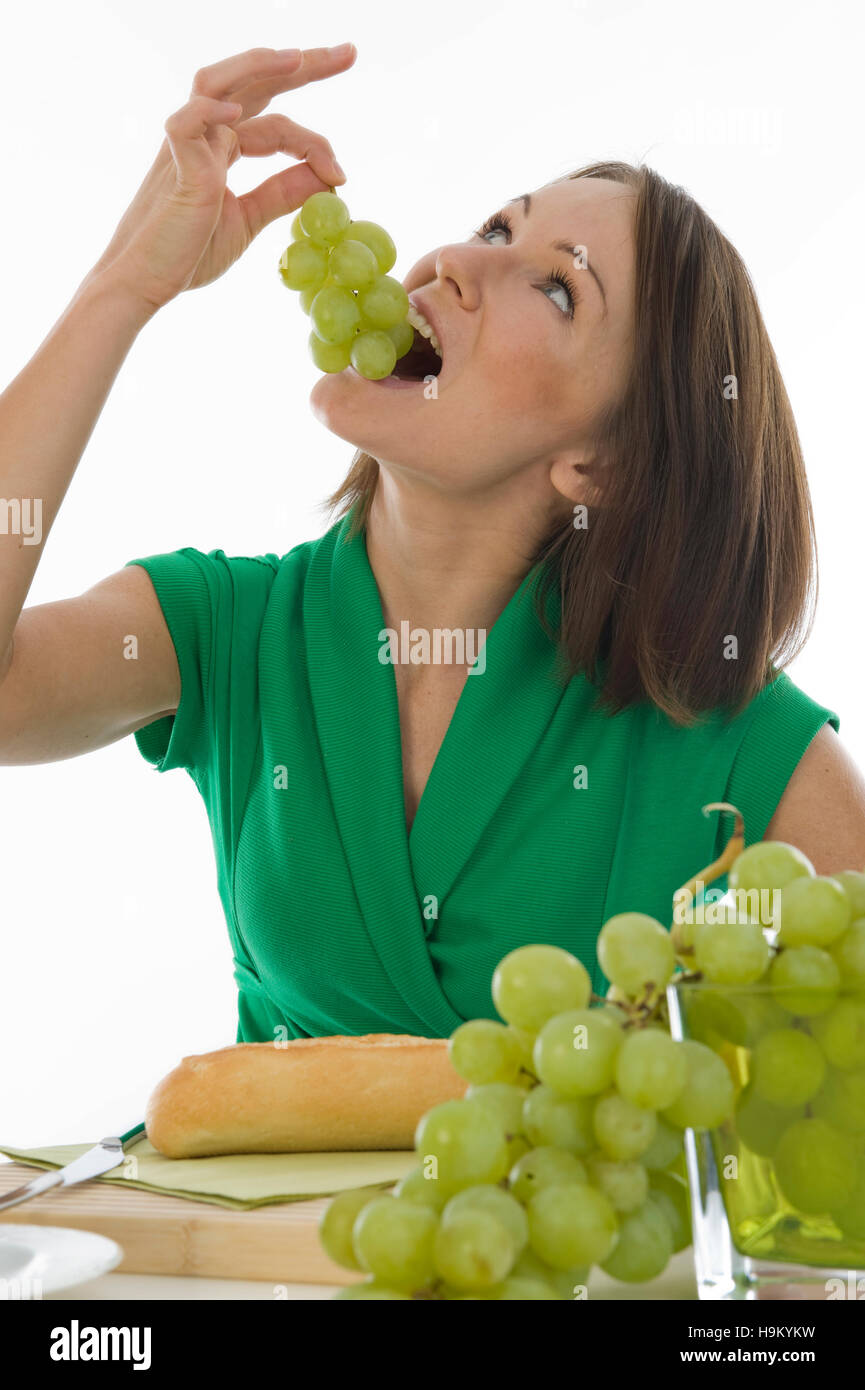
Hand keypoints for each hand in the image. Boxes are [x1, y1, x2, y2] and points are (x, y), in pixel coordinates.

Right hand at [89, 44, 355, 311]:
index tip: (342, 174)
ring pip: (217, 82)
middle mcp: (205, 136)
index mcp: (222, 148)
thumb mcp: (249, 220)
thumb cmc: (187, 253)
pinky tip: (237, 114)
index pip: (276, 123)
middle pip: (253, 82)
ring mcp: (187, 146)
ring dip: (259, 66)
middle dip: (301, 65)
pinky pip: (185, 123)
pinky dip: (209, 110)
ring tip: (299, 59)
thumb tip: (329, 178)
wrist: (145, 283)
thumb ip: (283, 194)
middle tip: (348, 52)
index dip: (314, 143)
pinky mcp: (174, 167)